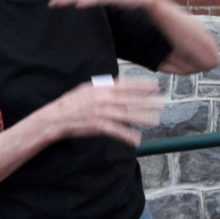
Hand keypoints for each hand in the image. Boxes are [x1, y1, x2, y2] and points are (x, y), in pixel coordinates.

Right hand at [39, 77, 163, 145]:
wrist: (56, 118)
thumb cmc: (73, 102)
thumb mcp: (89, 88)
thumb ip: (106, 84)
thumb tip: (122, 79)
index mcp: (102, 88)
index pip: (126, 85)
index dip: (141, 85)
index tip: (155, 86)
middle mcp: (103, 99)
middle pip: (130, 100)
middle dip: (147, 101)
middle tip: (162, 102)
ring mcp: (101, 113)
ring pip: (126, 115)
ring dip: (142, 118)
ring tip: (156, 120)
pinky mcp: (98, 126)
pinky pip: (116, 131)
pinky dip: (127, 135)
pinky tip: (137, 139)